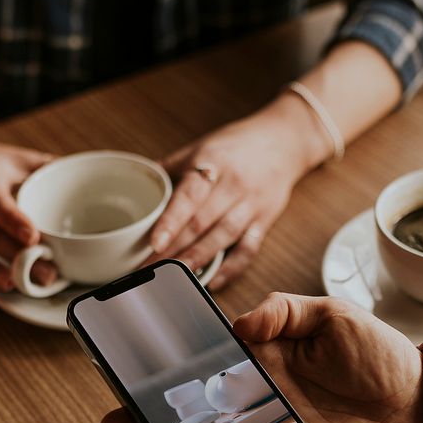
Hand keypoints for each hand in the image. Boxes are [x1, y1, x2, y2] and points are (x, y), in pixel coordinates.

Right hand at [100, 294, 422, 422]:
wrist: (422, 406)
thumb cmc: (378, 355)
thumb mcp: (332, 314)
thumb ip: (285, 312)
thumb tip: (241, 327)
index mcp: (261, 361)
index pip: (202, 365)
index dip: (164, 370)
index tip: (127, 371)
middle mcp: (258, 400)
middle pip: (192, 414)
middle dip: (149, 422)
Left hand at [146, 94, 329, 290]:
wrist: (284, 140)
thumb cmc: (236, 146)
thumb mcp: (201, 147)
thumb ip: (171, 168)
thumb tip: (139, 187)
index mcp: (212, 164)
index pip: (189, 196)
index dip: (170, 221)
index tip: (153, 243)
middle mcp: (233, 185)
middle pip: (201, 223)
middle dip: (173, 250)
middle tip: (149, 270)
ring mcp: (251, 205)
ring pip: (222, 239)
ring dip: (196, 261)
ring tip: (173, 278)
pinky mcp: (264, 221)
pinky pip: (248, 250)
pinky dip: (230, 269)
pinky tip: (213, 282)